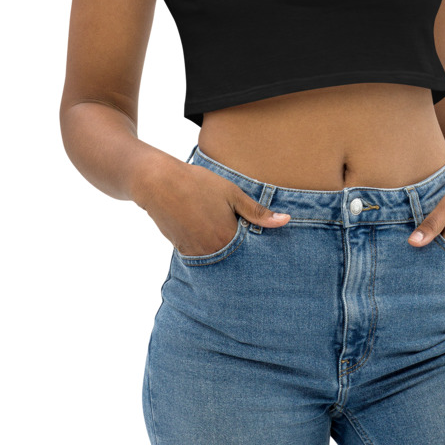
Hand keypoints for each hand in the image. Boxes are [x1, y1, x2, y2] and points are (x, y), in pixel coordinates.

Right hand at [140, 163, 290, 256]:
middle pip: (235, 261)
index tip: (270, 258)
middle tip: (252, 256)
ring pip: (218, 261)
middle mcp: (212, 251)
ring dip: (226, 256)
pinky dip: (209, 252)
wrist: (158, 183)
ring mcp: (195, 253)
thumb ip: (258, 211)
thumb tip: (286, 221)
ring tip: (231, 246)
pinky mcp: (182, 250)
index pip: (252, 255)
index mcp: (228, 238)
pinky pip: (202, 257)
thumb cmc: (199, 184)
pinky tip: (211, 239)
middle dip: (244, 259)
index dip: (260, 254)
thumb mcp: (232, 194)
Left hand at [407, 160, 444, 259]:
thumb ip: (431, 225)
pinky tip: (440, 248)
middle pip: (440, 264)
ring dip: (437, 259)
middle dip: (425, 262)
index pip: (429, 260)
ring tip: (422, 254)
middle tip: (408, 260)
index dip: (415, 259)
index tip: (403, 258)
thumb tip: (412, 243)